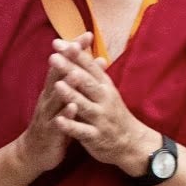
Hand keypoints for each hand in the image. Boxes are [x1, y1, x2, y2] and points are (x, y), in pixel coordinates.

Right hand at [16, 41, 79, 173]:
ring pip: (57, 97)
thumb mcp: (64, 101)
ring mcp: (47, 115)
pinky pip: (58, 122)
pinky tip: (73, 106)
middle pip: (57, 75)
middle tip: (78, 45)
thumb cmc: (53, 124)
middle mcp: (48, 98)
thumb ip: (77, 82)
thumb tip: (97, 62)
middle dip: (67, 60)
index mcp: (53, 90)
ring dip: (66, 85)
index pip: (64, 65)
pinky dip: (66, 114)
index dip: (74, 51)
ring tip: (76, 72)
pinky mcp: (50, 132)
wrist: (33, 153)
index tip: (87, 34)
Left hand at [50, 47, 157, 173]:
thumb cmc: (113, 112)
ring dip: (71, 95)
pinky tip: (58, 120)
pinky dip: (70, 125)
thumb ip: (93, 71)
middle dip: (70, 69)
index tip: (57, 43)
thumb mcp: (106, 89)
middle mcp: (104, 99)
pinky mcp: (96, 136)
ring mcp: (100, 118)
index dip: (74, 54)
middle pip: (85, 82)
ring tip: (56, 85)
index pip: (88, 66)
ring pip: (84, 105)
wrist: (131, 142)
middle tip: (54, 57)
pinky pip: (81, 130)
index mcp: (104, 85)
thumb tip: (84, 47)